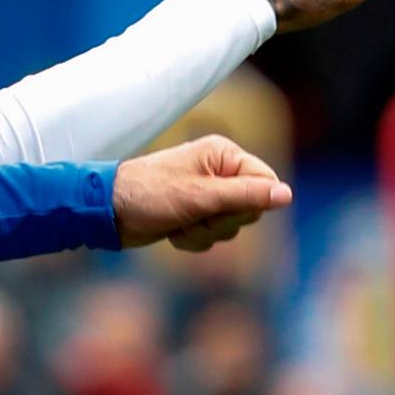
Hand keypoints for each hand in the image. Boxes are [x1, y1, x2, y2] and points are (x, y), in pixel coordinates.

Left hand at [112, 135, 291, 251]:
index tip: (222, 205)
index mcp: (222, 154)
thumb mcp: (200, 197)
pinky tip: (172, 231)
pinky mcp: (195, 213)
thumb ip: (246, 196)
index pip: (267, 182)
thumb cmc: (149, 195)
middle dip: (221, 222)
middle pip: (251, 210)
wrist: (107, 211)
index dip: (250, 203)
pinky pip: (213, 237)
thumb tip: (287, 194)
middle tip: (193, 214)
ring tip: (177, 221)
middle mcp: (218, 171)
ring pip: (231, 228)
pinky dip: (193, 240)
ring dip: (203, 233)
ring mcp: (206, 193)